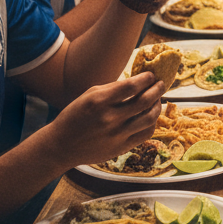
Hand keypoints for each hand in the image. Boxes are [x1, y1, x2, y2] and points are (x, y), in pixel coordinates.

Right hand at [45, 72, 163, 167]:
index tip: (151, 75)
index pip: (132, 86)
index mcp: (99, 101)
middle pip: (144, 100)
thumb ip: (114, 88)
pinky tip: (151, 115)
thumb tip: (139, 82)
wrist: (61, 146)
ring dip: (158, 105)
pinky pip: (146, 133)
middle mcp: (109, 118)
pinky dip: (152, 122)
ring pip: (149, 118)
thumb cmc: (75, 116)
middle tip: (161, 84)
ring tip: (157, 99)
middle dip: (157, 89)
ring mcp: (117, 135)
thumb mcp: (90, 95)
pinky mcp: (121, 148)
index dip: (146, 78)